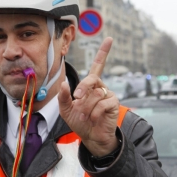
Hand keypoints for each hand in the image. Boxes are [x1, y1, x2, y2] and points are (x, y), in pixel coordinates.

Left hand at [58, 37, 119, 156]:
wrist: (91, 137)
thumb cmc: (80, 122)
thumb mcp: (66, 110)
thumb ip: (63, 97)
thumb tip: (65, 84)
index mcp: (90, 85)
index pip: (98, 65)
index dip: (103, 52)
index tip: (109, 39)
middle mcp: (100, 87)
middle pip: (91, 79)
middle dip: (82, 88)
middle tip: (76, 98)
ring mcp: (108, 94)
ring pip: (94, 95)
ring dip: (85, 107)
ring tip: (84, 116)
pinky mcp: (113, 103)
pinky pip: (101, 104)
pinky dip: (93, 113)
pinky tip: (93, 118)